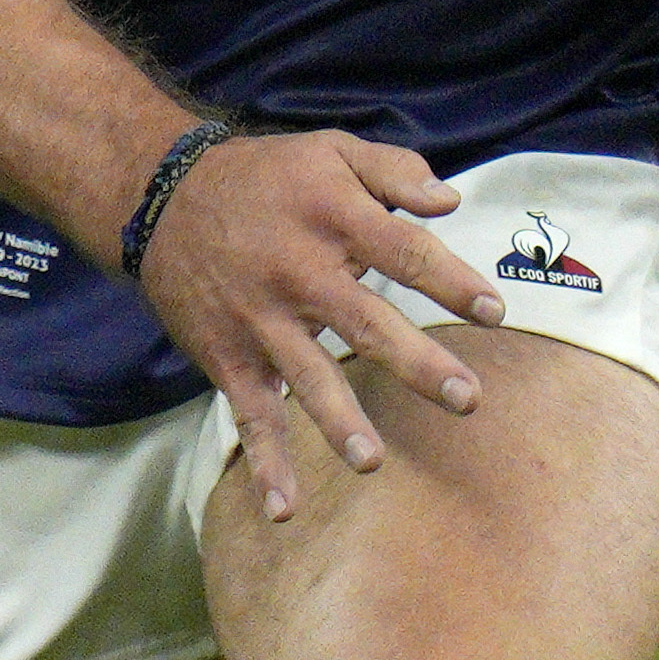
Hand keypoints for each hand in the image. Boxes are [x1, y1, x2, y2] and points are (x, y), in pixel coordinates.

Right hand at [133, 125, 498, 522]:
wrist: (163, 198)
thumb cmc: (265, 177)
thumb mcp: (330, 150)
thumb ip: (394, 171)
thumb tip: (452, 201)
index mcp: (333, 218)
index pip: (405, 252)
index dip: (452, 281)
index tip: (495, 313)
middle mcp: (299, 272)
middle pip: (366, 322)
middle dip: (417, 363)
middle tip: (466, 398)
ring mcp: (262, 320)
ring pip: (307, 376)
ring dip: (337, 422)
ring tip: (371, 462)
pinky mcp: (229, 357)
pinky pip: (251, 415)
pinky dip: (265, 463)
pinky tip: (285, 509)